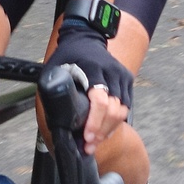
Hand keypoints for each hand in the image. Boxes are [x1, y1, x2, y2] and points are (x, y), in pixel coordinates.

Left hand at [47, 21, 132, 154]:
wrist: (86, 38)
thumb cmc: (67, 57)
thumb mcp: (55, 69)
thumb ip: (57, 90)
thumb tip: (57, 120)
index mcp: (92, 68)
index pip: (100, 100)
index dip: (95, 122)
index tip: (87, 138)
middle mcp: (111, 72)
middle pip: (114, 109)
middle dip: (102, 131)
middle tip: (89, 146)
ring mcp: (122, 76)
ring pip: (122, 111)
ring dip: (109, 130)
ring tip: (95, 142)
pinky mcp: (128, 80)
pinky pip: (126, 106)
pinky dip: (116, 122)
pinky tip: (104, 131)